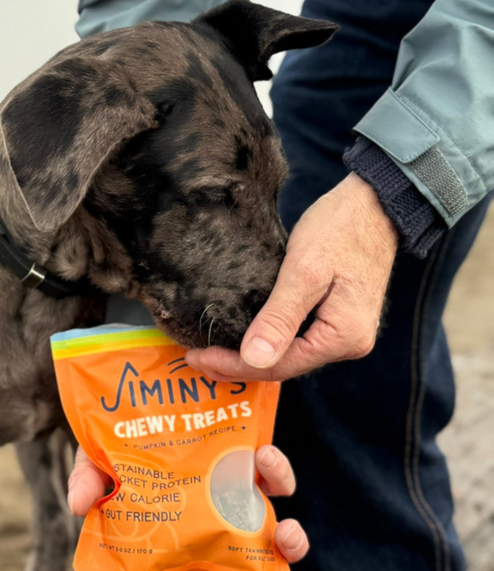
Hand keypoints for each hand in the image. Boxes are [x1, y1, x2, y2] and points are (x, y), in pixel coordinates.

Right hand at [68, 445, 307, 570]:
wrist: (146, 395)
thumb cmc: (117, 441)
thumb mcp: (95, 461)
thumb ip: (87, 482)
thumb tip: (78, 506)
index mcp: (166, 540)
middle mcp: (205, 527)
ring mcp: (232, 500)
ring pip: (267, 538)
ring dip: (286, 544)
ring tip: (289, 535)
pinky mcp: (252, 468)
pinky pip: (274, 480)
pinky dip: (277, 474)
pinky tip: (265, 457)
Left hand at [186, 173, 397, 381]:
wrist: (375, 204)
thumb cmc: (340, 229)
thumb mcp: (303, 271)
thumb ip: (279, 317)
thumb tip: (254, 359)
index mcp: (342, 337)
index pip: (278, 366)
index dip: (234, 365)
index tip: (196, 356)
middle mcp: (347, 344)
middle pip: (283, 366)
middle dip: (237, 365)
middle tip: (195, 358)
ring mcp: (344, 333)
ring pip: (288, 356)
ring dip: (249, 357)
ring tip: (210, 353)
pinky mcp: (337, 320)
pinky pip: (296, 341)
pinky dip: (267, 341)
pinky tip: (243, 338)